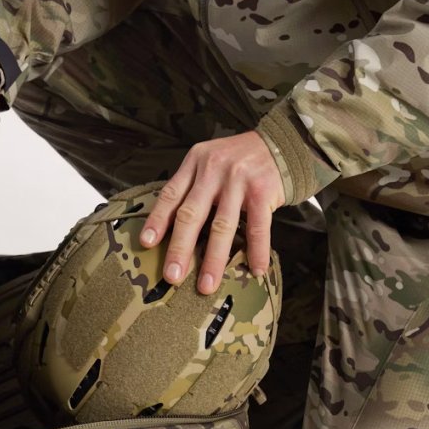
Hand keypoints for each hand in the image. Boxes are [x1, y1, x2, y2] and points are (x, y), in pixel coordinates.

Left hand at [138, 131, 285, 294]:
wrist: (281, 143)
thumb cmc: (239, 160)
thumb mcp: (209, 161)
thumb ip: (191, 185)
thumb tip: (169, 226)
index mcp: (195, 163)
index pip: (171, 194)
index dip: (157, 220)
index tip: (147, 243)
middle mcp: (213, 170)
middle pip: (191, 214)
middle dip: (180, 248)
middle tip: (172, 276)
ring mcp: (238, 180)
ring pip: (222, 226)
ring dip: (214, 260)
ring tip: (207, 285)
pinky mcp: (263, 191)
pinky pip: (257, 226)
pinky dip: (257, 250)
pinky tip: (255, 270)